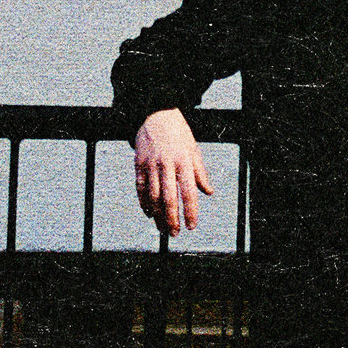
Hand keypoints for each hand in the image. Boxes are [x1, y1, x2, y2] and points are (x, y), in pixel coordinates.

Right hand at [134, 108, 213, 235]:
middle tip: (175, 234)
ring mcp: (151, 165)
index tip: (192, 226)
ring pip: (153, 197)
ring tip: (162, 229)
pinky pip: (140, 188)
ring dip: (157, 216)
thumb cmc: (178, 134)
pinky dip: (144, 203)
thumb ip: (200, 172)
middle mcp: (167, 164)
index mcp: (184, 161)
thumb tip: (208, 192)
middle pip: (169, 199)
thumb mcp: (193, 149)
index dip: (190, 211)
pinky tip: (148, 214)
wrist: (155, 114)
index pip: (189, 192)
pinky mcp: (138, 164)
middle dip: (172, 219)